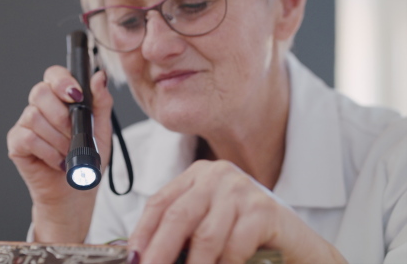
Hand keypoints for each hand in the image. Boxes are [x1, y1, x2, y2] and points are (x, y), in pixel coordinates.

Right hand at [6, 66, 111, 242]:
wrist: (76, 192)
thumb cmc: (87, 160)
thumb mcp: (101, 129)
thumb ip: (101, 101)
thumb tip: (100, 76)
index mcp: (60, 98)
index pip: (54, 75)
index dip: (63, 81)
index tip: (77, 97)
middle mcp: (40, 107)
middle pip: (40, 91)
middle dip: (62, 115)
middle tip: (73, 134)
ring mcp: (25, 124)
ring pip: (34, 116)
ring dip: (58, 139)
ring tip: (67, 153)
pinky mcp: (16, 143)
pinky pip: (28, 137)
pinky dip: (47, 151)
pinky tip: (57, 161)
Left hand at [127, 160, 346, 263]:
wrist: (297, 247)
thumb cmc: (246, 240)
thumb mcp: (207, 230)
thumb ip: (180, 237)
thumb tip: (142, 258)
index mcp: (197, 176)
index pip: (159, 203)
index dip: (141, 234)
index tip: (131, 259)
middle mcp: (217, 175)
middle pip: (177, 217)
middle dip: (159, 253)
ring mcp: (242, 189)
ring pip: (204, 237)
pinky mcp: (264, 209)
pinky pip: (233, 247)